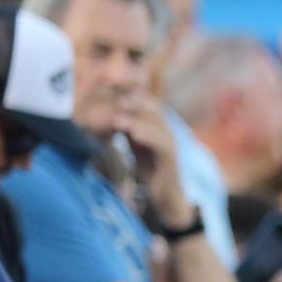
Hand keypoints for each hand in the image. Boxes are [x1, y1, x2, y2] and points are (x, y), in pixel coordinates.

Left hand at [121, 97, 191, 224]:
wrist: (164, 196)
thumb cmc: (149, 170)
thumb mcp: (135, 145)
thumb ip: (127, 128)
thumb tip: (110, 112)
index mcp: (157, 125)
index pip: (145, 100)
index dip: (130, 91)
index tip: (109, 85)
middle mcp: (166, 130)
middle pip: (153, 106)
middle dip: (133, 99)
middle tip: (114, 97)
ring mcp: (171, 143)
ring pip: (158, 123)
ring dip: (138, 118)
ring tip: (119, 118)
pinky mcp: (172, 158)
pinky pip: (162, 143)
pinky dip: (148, 136)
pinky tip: (133, 134)